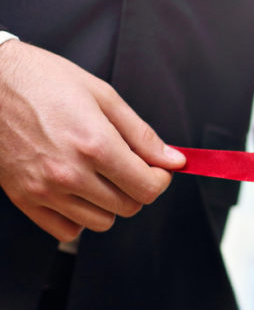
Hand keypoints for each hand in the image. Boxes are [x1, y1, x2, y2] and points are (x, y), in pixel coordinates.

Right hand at [0, 41, 185, 241]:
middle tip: (130, 167)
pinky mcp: (23, 198)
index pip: (148, 187)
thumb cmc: (43, 80)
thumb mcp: (102, 95)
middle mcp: (70, 173)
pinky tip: (78, 190)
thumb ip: (142, 134)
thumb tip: (174, 160)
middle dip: (139, 189)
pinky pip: (67, 229)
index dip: (161, 178)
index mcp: (95, 145)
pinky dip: (79, 216)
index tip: (157, 168)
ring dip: (111, 203)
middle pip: (129, 206)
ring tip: (101, 175)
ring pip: (101, 221)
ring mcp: (44, 189)